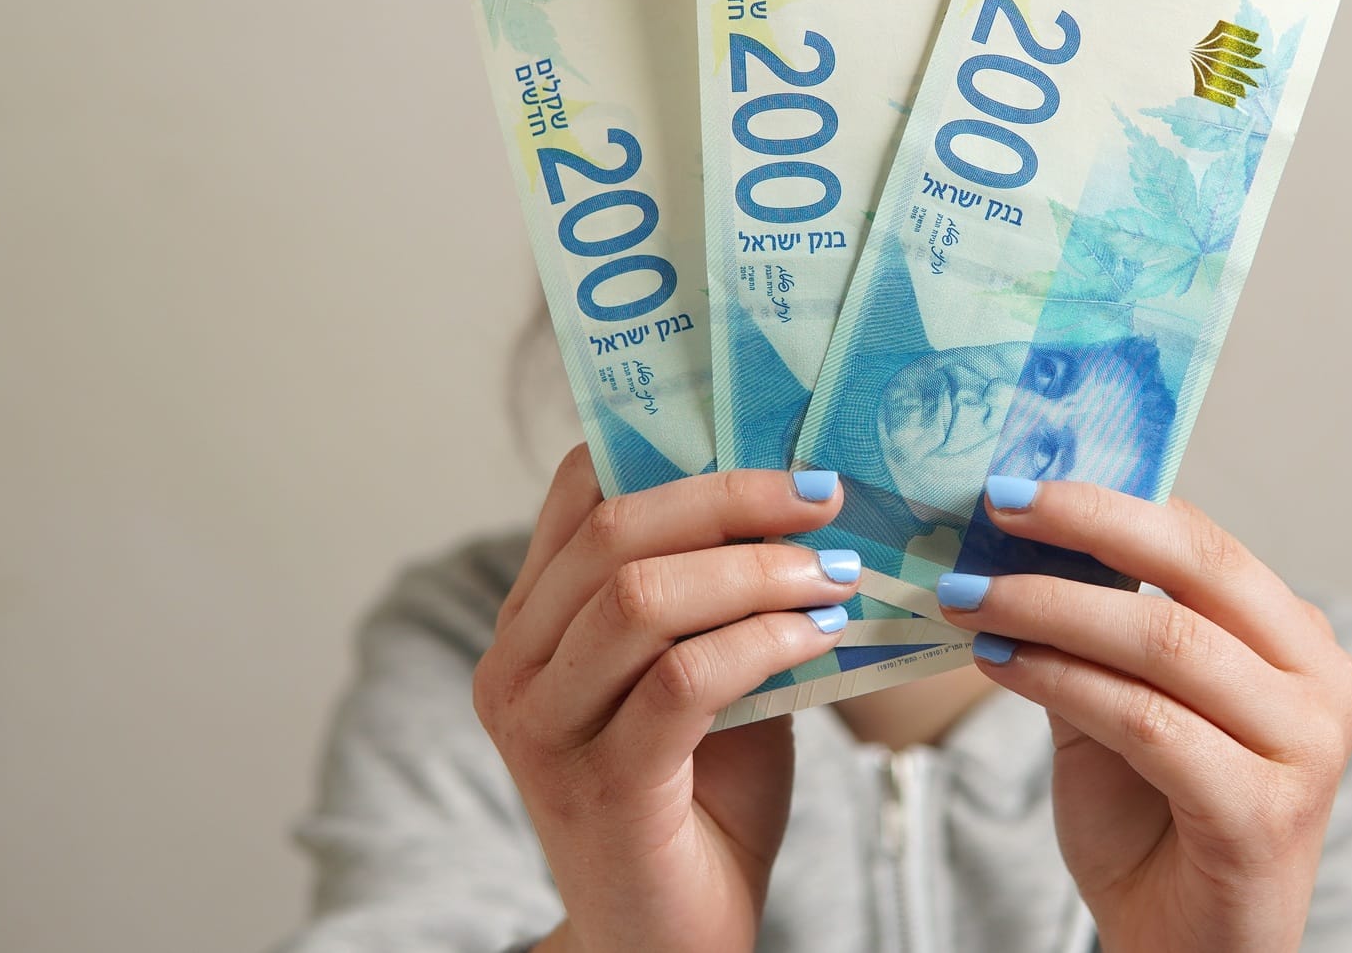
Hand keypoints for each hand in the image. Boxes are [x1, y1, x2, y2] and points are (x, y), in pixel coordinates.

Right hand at [472, 447, 859, 952]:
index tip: (775, 448)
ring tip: (836, 572)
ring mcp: (546, 728)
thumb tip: (799, 501)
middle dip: (730, 500)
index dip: (674, 449)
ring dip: (756, 571)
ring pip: (642, 599)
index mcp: (531, 621)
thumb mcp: (702, 674)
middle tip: (823, 495)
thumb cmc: (698, 798)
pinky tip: (820, 636)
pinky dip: (762, 643)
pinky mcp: (600, 786)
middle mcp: (515, 666)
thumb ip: (717, 598)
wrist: (670, 939)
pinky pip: (683, 683)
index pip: (579, 492)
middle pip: (614, 533)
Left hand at [934, 479, 1351, 952]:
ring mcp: (1306, 749)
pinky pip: (1145, 721)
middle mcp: (1322, 681)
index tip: (1015, 483)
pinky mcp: (1265, 813)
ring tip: (970, 597)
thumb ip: (1091, 626)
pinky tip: (999, 663)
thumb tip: (1016, 534)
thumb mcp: (1118, 702)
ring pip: (1164, 641)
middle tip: (995, 506)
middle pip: (1196, 569)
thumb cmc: (1154, 820)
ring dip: (1049, 608)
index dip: (1107, 502)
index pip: (1203, 541)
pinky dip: (1060, 681)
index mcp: (1297, 639)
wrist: (1183, 949)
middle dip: (1084, 526)